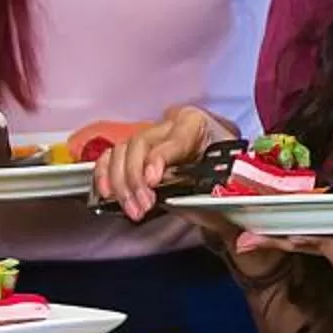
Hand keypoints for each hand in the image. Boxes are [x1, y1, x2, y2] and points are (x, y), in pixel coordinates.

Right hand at [99, 104, 225, 220]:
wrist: (219, 160)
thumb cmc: (222, 165)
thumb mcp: (227, 170)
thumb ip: (216, 185)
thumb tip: (204, 206)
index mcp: (195, 124)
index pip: (173, 140)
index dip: (158, 159)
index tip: (152, 180)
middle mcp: (168, 125)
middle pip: (140, 144)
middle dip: (136, 179)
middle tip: (142, 206)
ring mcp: (148, 136)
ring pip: (121, 151)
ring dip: (121, 184)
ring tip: (131, 208)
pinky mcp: (133, 149)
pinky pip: (110, 156)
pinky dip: (105, 174)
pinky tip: (107, 193)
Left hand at [236, 222, 332, 285]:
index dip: (321, 243)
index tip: (293, 236)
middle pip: (323, 247)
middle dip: (287, 243)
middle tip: (245, 239)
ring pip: (323, 240)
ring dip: (288, 236)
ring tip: (252, 233)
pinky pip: (331, 232)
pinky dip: (304, 227)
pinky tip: (279, 223)